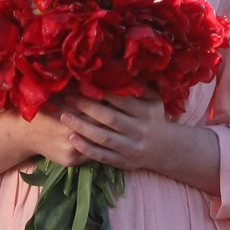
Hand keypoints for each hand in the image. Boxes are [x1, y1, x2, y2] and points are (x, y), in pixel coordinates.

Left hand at [49, 93, 224, 197]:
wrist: (165, 149)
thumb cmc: (152, 118)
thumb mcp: (153, 101)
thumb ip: (138, 87)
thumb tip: (119, 67)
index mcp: (147, 112)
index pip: (121, 100)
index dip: (101, 92)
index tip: (82, 84)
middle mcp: (140, 130)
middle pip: (110, 118)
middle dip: (87, 107)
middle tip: (67, 97)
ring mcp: (131, 148)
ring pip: (104, 138)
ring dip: (82, 127)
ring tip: (64, 117)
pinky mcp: (123, 162)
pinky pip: (103, 156)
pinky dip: (87, 148)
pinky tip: (72, 139)